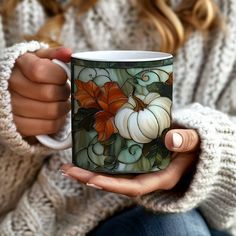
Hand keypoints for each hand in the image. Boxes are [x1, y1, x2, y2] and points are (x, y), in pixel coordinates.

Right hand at [9, 47, 71, 136]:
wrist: (15, 90)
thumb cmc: (33, 72)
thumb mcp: (42, 59)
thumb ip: (55, 54)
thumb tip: (69, 53)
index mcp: (18, 64)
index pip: (41, 72)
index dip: (59, 76)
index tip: (62, 77)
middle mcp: (10, 86)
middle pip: (49, 93)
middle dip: (64, 92)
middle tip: (64, 91)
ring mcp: (13, 108)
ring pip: (52, 111)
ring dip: (64, 107)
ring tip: (61, 102)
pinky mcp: (20, 126)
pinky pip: (49, 126)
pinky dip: (59, 121)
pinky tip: (57, 114)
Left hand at [60, 129, 199, 196]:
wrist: (193, 143)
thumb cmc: (195, 144)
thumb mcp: (194, 142)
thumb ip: (186, 141)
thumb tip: (171, 139)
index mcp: (161, 177)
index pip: (134, 187)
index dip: (113, 185)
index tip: (91, 180)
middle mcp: (147, 176)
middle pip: (116, 183)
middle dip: (91, 178)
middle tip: (68, 170)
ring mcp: (140, 169)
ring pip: (113, 174)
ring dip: (91, 170)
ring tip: (69, 164)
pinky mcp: (136, 161)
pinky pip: (117, 164)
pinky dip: (101, 161)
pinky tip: (87, 154)